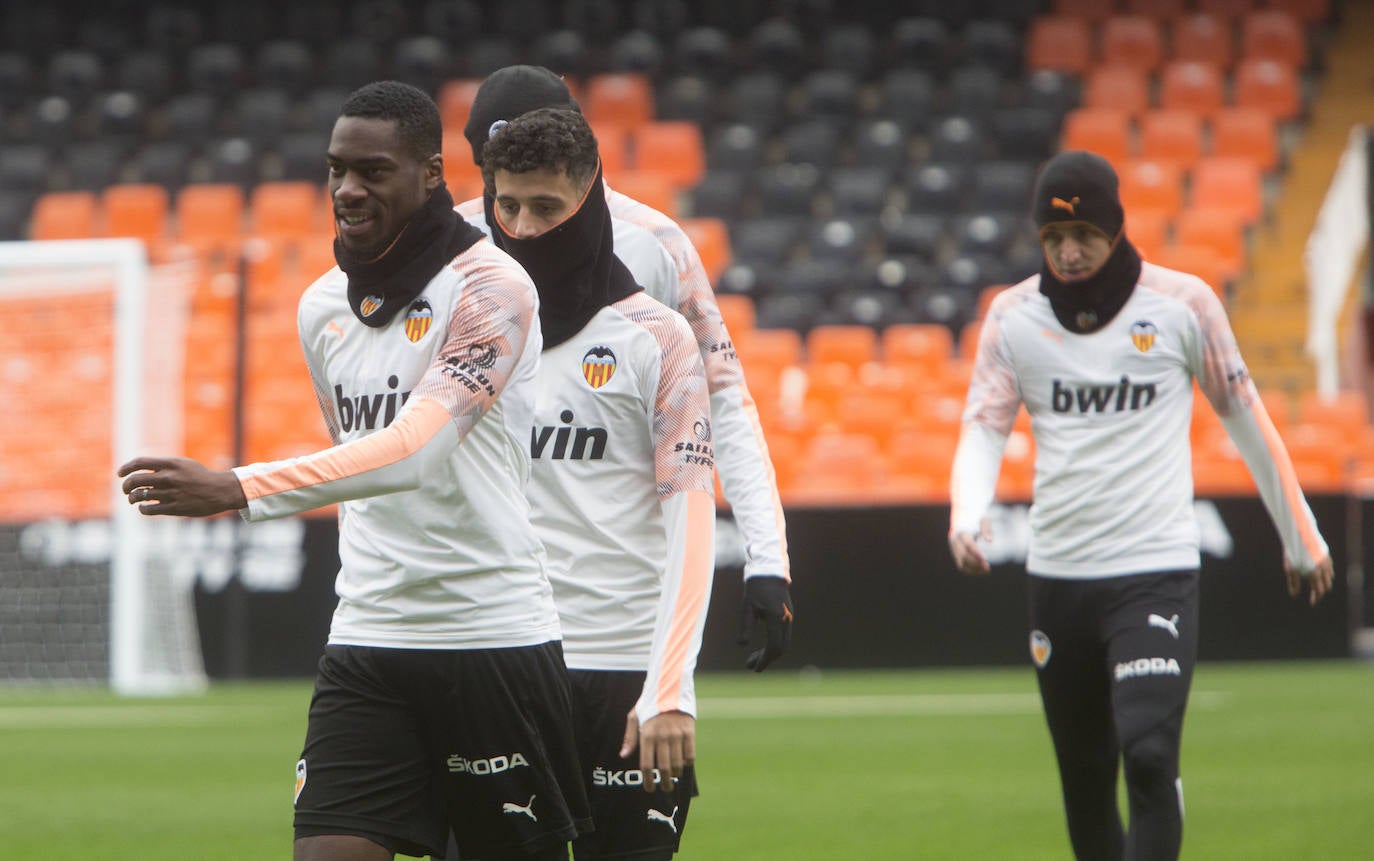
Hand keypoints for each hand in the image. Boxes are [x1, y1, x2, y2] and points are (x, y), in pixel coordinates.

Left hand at [117, 456, 247, 516]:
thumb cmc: (200, 476)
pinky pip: (149, 509)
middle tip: (126, 489)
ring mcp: (172, 493)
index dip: (126, 468)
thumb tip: (140, 470)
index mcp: (171, 464)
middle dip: (126, 486)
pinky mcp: (175, 508)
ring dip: (132, 498)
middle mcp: (170, 477)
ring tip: (134, 499)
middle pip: (135, 480)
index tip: (120, 474)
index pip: (140, 463)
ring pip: (140, 496)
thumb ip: (164, 466)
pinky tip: (144, 507)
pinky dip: (142, 508)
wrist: (220, 490)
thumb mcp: (183, 464)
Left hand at [620, 709, 693, 792]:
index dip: (647, 780)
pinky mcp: (689, 731)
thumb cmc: (650, 704)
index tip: (649, 789)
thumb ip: (630, 737)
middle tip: (666, 788)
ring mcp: (677, 734)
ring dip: (676, 774)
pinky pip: (690, 754)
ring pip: (677, 763)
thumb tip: (623, 755)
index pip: (646, 764)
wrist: (670, 688)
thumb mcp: (634, 717)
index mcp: (647, 734)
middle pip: (663, 767)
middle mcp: (662, 736)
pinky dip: (687, 763)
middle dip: (664, 782)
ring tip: (674, 777)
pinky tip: (684, 764)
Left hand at [736, 575, 792, 671]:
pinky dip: (774, 646)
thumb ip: (745, 626)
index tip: (754, 669)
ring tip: (753, 659)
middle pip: (781, 649)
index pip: (773, 646)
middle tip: (750, 666)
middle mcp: (786, 620)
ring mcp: (789, 618)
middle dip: (766, 659)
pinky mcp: (788, 616)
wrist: (769, 572)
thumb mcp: (747, 607)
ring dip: (770, 654)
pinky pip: (784, 637)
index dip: (764, 660)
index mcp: (776, 618)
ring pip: (783, 644)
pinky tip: (762, 649)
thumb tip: (741, 645)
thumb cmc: (755, 588)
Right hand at [949, 519, 991, 574]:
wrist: (963, 516)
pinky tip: (982, 571)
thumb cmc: (976, 518)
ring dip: (973, 568)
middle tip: (988, 568)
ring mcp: (953, 548)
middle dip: (975, 563)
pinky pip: (961, 565)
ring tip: (987, 570)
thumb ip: (986, 528)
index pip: (968, 545)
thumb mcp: (983, 519)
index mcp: (961, 531)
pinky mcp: (955, 553)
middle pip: (963, 555)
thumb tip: (990, 540)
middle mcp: (954, 541)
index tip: (986, 559)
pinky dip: (970, 570)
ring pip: (961, 563)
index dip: (976, 553)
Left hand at [1285, 553, 1333, 605]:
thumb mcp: (1290, 569)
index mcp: (1315, 573)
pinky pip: (1330, 568)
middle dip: (1321, 591)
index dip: (1316, 598)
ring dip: (1324, 582)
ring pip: (1330, 577)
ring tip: (1316, 585)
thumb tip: (1294, 595)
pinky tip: (1319, 574)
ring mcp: (1327, 562)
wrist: (1299, 535)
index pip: (1319, 591)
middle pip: (1327, 586)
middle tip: (1314, 595)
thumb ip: (1293, 583)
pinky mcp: (1327, 555)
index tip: (1312, 603)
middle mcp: (1323, 569)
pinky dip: (1326, 574)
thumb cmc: (1293, 553)